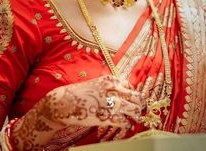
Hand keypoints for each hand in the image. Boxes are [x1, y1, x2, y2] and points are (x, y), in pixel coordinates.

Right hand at [11, 75, 146, 149]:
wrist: (64, 102)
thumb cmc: (80, 94)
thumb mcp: (97, 84)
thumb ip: (110, 87)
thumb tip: (122, 93)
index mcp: (110, 80)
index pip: (130, 85)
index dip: (132, 93)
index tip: (132, 98)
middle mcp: (114, 90)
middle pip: (136, 97)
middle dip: (140, 104)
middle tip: (140, 109)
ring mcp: (112, 104)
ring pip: (134, 109)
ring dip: (136, 114)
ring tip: (135, 118)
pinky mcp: (108, 117)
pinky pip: (124, 122)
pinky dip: (126, 124)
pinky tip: (125, 125)